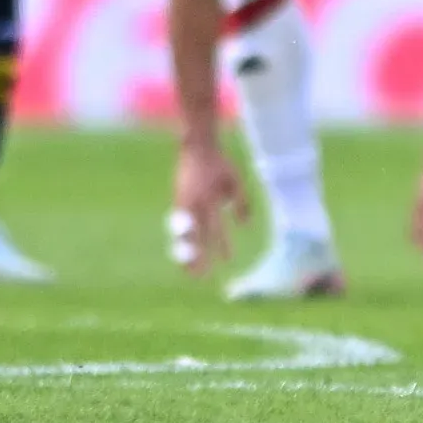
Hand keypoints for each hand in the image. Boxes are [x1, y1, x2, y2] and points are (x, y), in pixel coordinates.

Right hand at [170, 139, 247, 278]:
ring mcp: (182, 203)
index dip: (221, 245)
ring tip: (187, 270)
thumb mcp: (235, 180)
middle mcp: (193, 204)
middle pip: (195, 237)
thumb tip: (245, 225)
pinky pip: (180, 225)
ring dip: (184, 253)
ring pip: (182, 235)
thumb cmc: (219, 163)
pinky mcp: (177, 201)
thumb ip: (242, 202)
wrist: (195, 146)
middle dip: (197, 257)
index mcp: (209, 198)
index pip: (216, 228)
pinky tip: (184, 250)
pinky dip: (182, 238)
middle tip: (201, 276)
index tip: (227, 260)